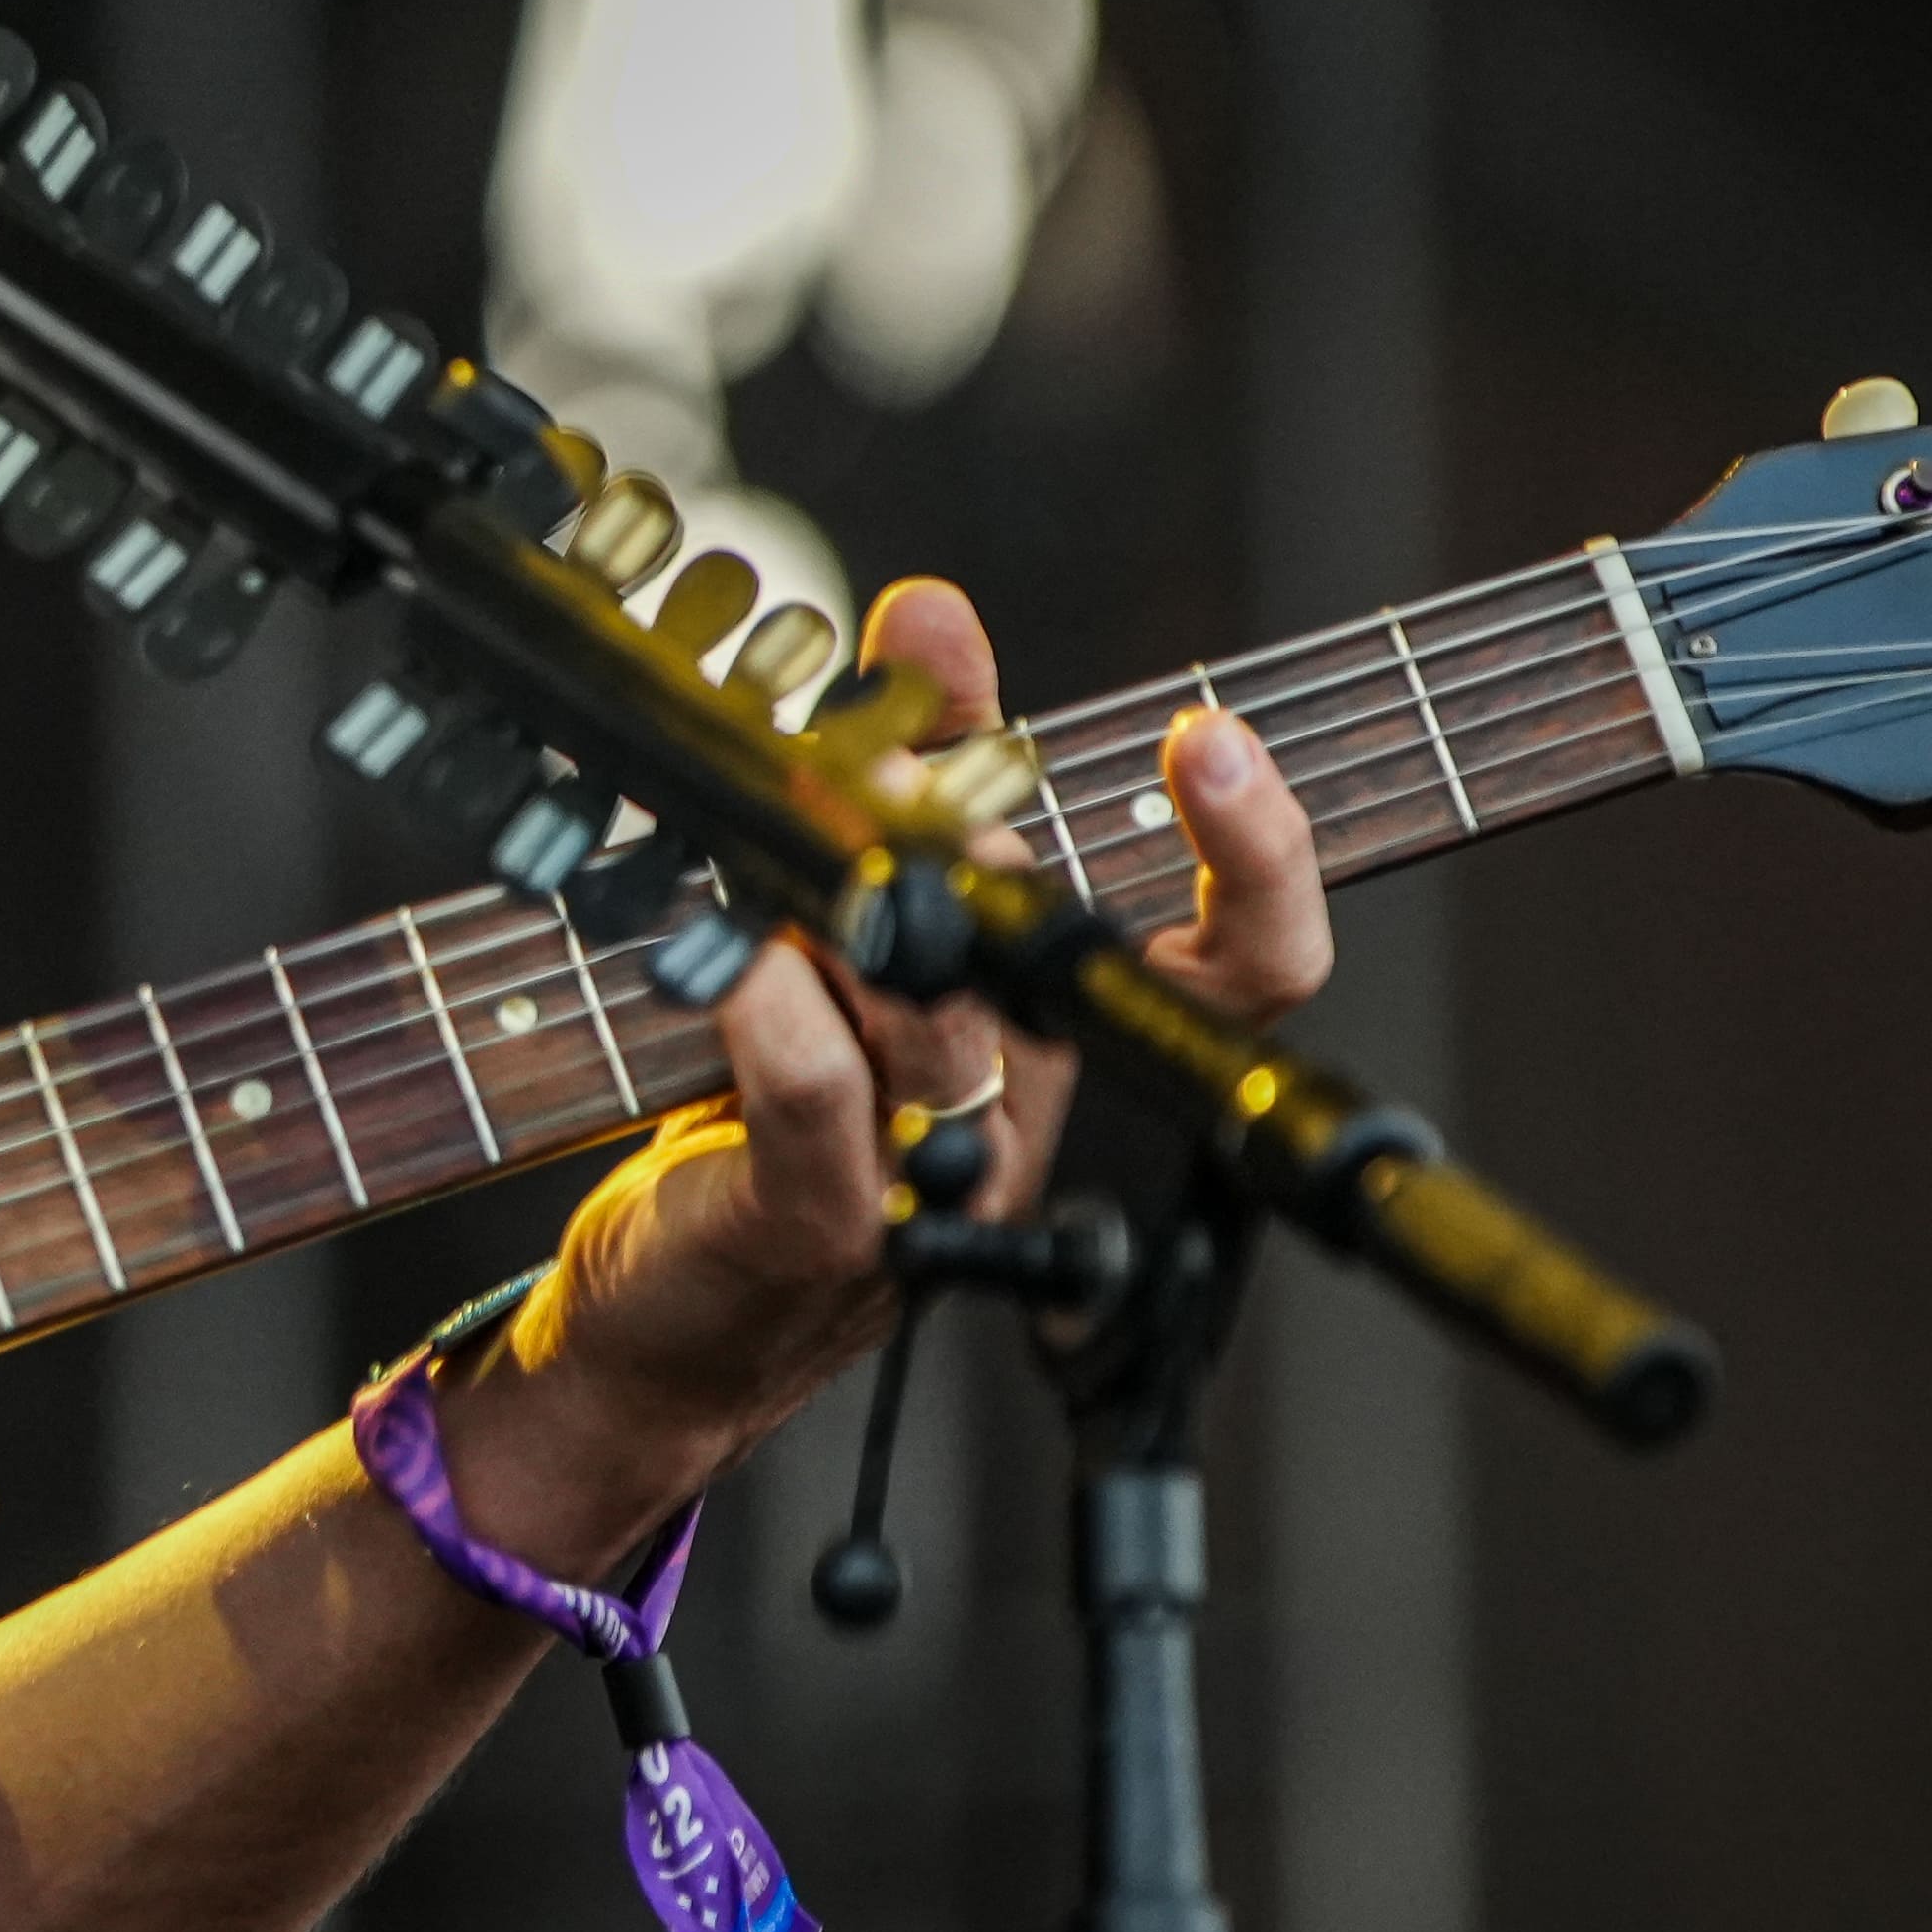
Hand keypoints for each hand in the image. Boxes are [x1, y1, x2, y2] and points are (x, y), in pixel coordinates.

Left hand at [455, 577, 1337, 1551]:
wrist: (672, 1316)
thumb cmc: (773, 1105)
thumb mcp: (856, 918)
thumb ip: (912, 772)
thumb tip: (933, 615)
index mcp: (1062, 1035)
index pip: (1235, 961)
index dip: (1258, 857)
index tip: (1212, 734)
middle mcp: (1022, 1108)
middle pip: (1064, 969)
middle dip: (988, 852)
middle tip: (901, 767)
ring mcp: (931, 1180)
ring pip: (943, 1031)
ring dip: (869, 923)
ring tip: (797, 848)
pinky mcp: (818, 1225)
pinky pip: (824, 1109)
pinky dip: (786, 1021)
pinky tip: (748, 962)